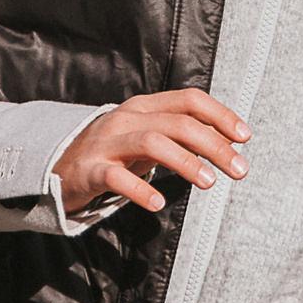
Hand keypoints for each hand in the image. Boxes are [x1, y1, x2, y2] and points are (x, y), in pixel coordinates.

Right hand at [51, 90, 249, 214]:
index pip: (189, 100)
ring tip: (209, 183)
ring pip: (152, 143)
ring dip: (186, 162)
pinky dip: (140, 190)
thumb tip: (230, 139)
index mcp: (145, 106)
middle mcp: (127, 119)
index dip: (221, 115)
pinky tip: (159, 202)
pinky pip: (117, 178)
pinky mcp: (90, 171)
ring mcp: (107, 143)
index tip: (245, 137)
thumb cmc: (114, 153)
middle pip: (178, 123)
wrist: (58, 167)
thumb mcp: (149, 136)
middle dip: (214, 145)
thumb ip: (183, 135)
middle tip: (239, 169)